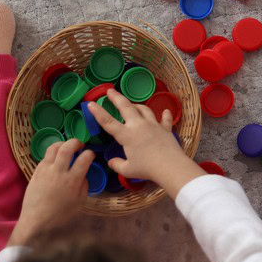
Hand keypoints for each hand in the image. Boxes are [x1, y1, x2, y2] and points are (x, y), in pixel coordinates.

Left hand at [9, 139, 93, 245]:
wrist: (37, 220)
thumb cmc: (61, 214)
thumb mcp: (80, 202)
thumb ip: (84, 185)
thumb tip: (82, 174)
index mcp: (73, 180)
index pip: (85, 158)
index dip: (90, 154)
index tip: (91, 155)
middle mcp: (59, 171)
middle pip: (67, 147)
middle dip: (76, 142)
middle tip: (80, 145)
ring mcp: (46, 169)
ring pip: (54, 147)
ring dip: (62, 144)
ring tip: (66, 147)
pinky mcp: (36, 171)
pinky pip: (45, 156)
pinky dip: (53, 154)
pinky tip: (56, 159)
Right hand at [87, 89, 205, 198]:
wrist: (170, 166)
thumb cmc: (147, 169)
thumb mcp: (127, 170)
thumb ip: (117, 165)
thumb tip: (111, 162)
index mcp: (126, 135)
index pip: (108, 122)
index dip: (98, 112)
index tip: (90, 103)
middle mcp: (138, 125)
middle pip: (126, 107)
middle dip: (116, 97)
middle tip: (110, 91)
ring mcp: (153, 125)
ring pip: (144, 109)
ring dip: (137, 105)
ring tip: (133, 105)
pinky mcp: (165, 128)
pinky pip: (165, 119)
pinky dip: (165, 115)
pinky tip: (165, 111)